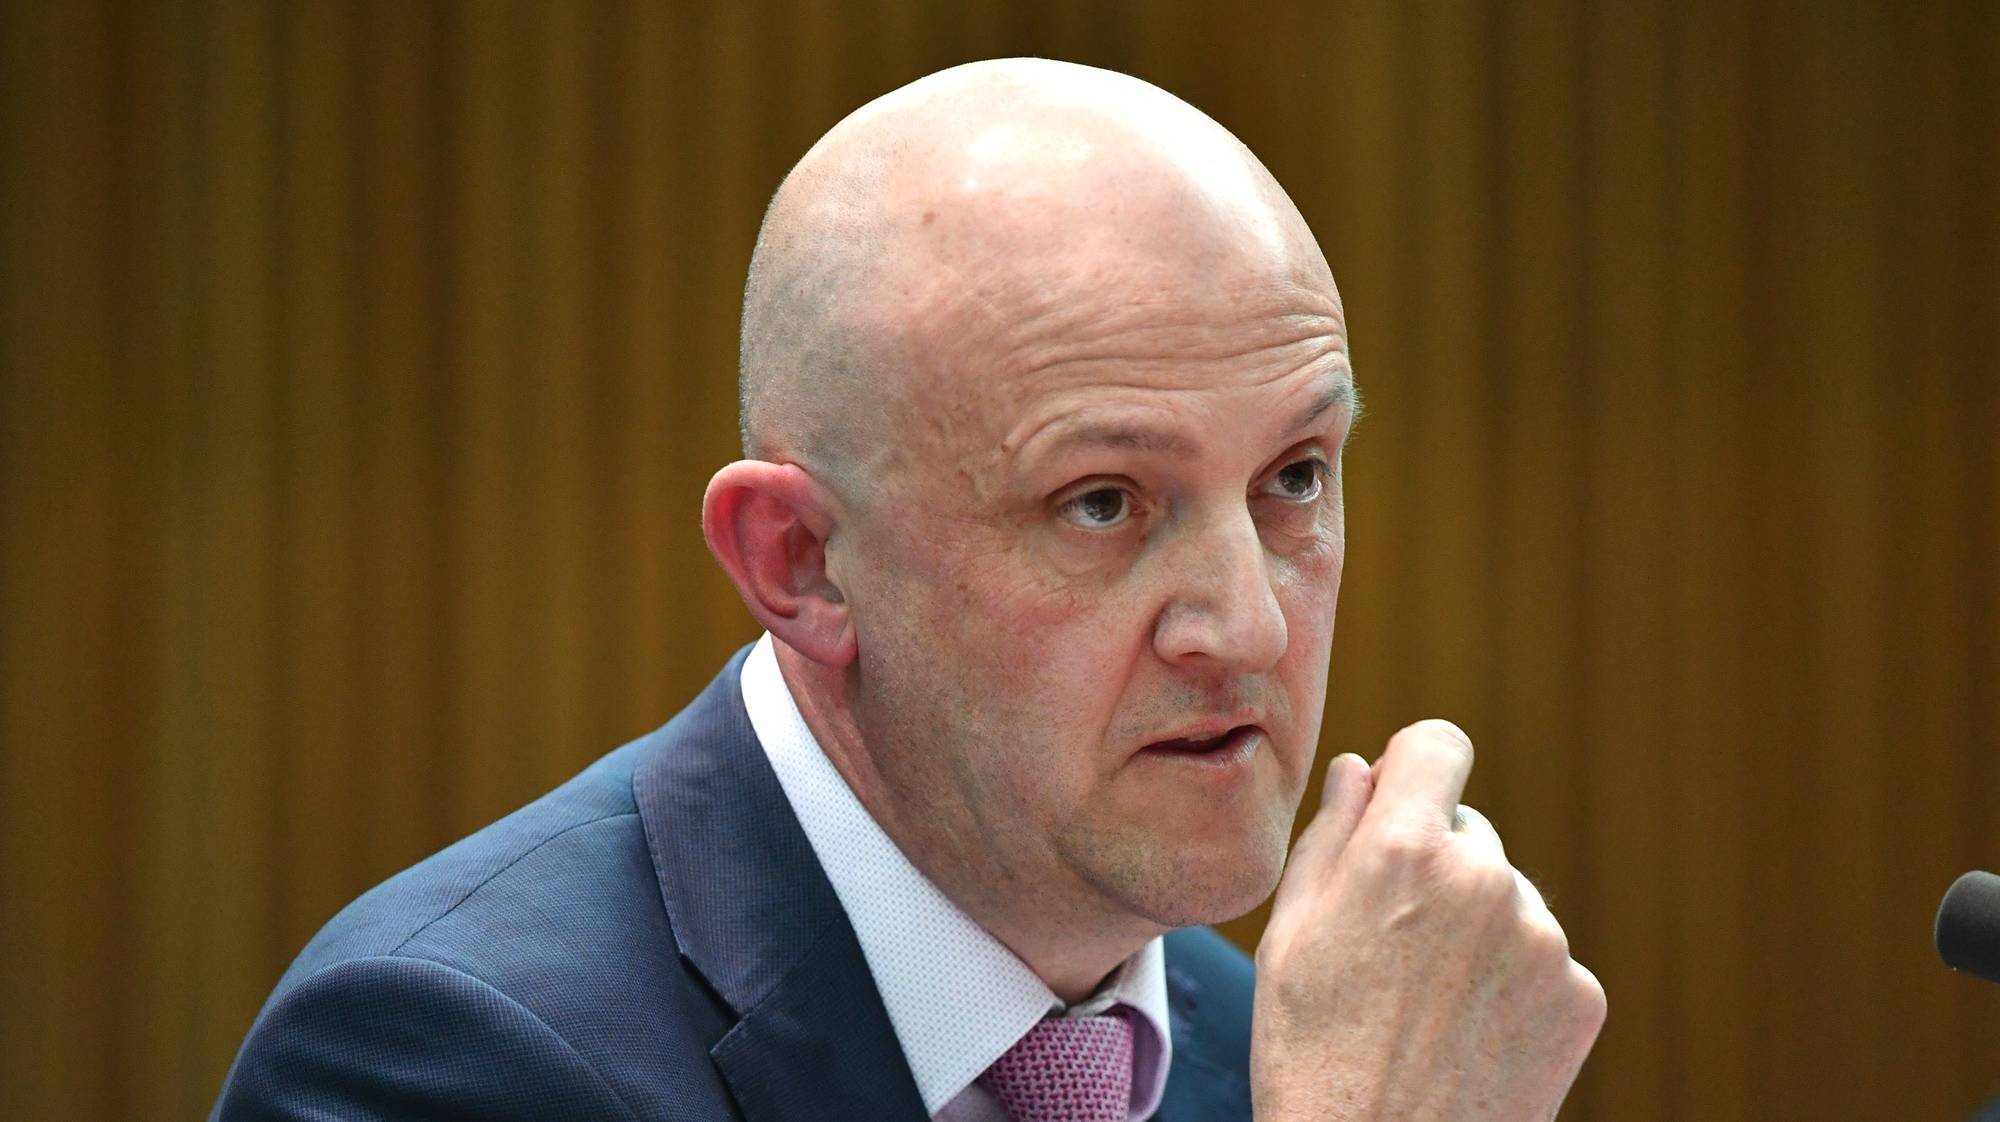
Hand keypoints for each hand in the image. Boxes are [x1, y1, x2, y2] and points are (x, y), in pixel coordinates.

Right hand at [1250, 720, 1605, 1120]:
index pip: (1438, 744)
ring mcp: (1543, 940)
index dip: (1413, 768)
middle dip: (1432, 867)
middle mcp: (1486, 879)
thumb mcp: (1290, 935)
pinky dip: (1510, 985)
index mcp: (1405, 850)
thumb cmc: (1310, 1054)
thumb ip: (1329, 836)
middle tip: (1388, 947)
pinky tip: (1465, 1034)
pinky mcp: (1580, 996)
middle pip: (1467, 833)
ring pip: (1505, 899)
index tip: (1397, 802)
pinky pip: (1542, 959)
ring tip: (1423, 1006)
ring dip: (1474, 929)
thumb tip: (1361, 771)